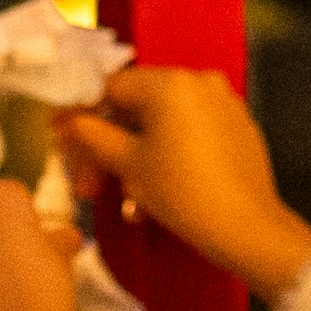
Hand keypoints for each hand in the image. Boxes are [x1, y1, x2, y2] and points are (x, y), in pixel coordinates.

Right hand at [69, 66, 310, 301]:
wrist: (247, 228)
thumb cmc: (181, 192)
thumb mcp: (129, 165)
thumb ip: (92, 136)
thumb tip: (64, 122)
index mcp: (170, 83)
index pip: (110, 87)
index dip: (82, 115)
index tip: (63, 140)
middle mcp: (200, 82)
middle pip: (137, 108)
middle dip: (108, 147)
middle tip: (88, 185)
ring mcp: (223, 103)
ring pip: (162, 125)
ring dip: (135, 159)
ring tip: (123, 200)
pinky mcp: (238, 128)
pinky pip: (190, 134)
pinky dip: (167, 156)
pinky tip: (153, 194)